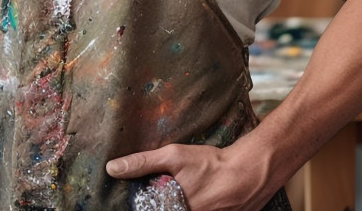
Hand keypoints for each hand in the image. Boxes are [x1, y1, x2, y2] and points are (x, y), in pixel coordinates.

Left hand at [107, 139, 278, 210]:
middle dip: (164, 202)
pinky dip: (196, 206)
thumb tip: (112, 168)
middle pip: (167, 209)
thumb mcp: (174, 156)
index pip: (150, 208)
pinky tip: (200, 197)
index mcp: (174, 210)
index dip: (148, 203)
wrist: (249, 173)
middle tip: (172, 191)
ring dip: (178, 204)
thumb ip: (142, 163)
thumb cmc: (210, 164)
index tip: (152, 196)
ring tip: (188, 192)